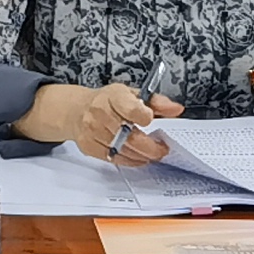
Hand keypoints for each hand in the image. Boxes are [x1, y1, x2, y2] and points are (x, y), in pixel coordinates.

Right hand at [25, 82, 181, 165]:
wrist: (78, 109)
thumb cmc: (107, 101)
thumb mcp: (132, 93)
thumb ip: (156, 102)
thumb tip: (176, 109)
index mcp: (114, 96)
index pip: (133, 109)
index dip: (146, 117)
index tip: (152, 121)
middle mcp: (100, 112)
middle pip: (131, 137)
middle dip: (151, 147)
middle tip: (161, 149)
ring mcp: (93, 131)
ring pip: (124, 150)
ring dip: (142, 155)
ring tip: (151, 153)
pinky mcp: (89, 145)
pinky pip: (114, 159)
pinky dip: (129, 160)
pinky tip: (136, 157)